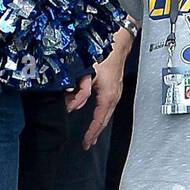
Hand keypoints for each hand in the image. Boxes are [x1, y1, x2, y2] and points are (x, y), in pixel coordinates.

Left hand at [65, 35, 129, 149]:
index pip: (98, 120)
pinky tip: (98, 118)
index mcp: (108, 96)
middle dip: (96, 133)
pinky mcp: (115, 89)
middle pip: (104, 120)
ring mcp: (116, 93)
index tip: (86, 142)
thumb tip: (72, 105)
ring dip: (99, 125)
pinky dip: (102, 116)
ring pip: (107, 115)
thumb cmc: (104, 56)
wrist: (118, 45)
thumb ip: (80, 91)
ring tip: (92, 136)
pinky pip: (108, 108)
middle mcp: (114, 97)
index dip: (92, 132)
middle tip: (87, 144)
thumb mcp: (88, 73)